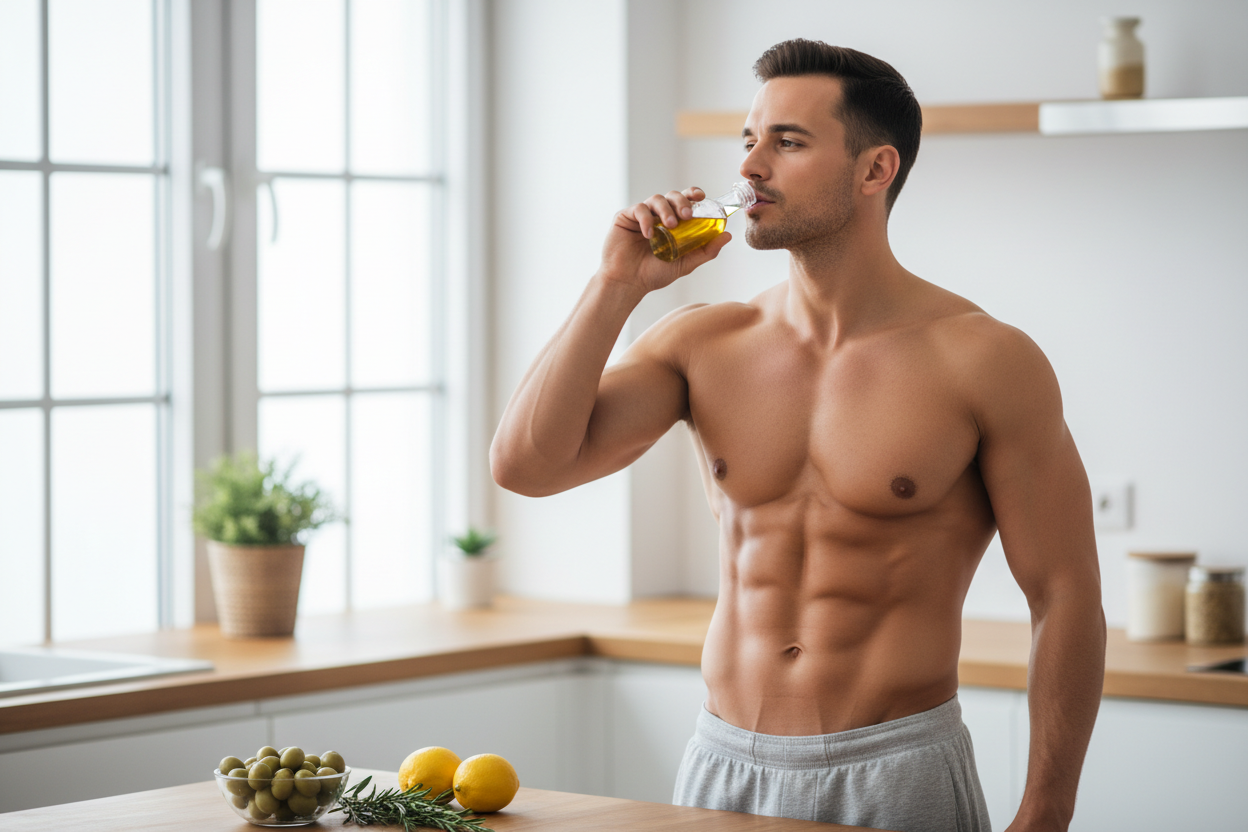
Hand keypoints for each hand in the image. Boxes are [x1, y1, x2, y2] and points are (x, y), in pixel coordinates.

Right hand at [598, 186, 732, 293]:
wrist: (628, 283)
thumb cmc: (654, 274)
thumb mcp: (685, 263)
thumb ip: (706, 250)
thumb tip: (727, 235)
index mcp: (672, 222)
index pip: (685, 201)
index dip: (693, 194)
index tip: (701, 197)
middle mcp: (658, 215)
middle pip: (672, 196)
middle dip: (682, 202)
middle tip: (687, 215)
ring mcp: (641, 215)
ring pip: (656, 199)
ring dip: (666, 210)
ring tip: (670, 226)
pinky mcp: (625, 217)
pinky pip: (638, 209)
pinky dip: (646, 219)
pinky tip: (649, 234)